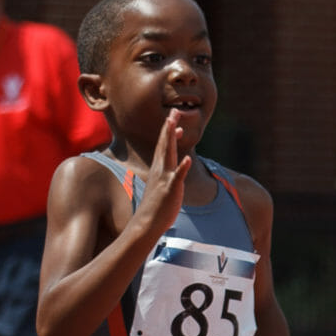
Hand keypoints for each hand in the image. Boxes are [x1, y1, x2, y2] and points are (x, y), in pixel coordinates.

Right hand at [131, 111, 191, 241]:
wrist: (147, 223)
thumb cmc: (156, 206)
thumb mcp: (162, 186)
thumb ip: (167, 174)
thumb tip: (174, 165)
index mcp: (159, 169)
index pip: (164, 145)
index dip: (168, 131)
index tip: (173, 117)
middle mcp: (161, 170)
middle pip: (165, 144)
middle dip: (169, 127)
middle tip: (174, 111)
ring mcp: (165, 179)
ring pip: (168, 155)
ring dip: (171, 140)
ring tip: (174, 126)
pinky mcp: (171, 189)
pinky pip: (177, 177)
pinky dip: (182, 167)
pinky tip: (188, 159)